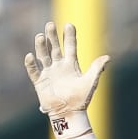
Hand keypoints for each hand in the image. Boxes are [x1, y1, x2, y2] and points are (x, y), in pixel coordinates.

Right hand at [23, 21, 108, 136]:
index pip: (70, 46)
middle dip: (52, 37)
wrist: (69, 114)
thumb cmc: (81, 99)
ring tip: (40, 36)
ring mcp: (48, 73)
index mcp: (71, 64)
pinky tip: (30, 56)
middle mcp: (58, 66)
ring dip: (41, 46)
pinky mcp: (40, 82)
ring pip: (43, 56)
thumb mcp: (90, 82)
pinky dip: (31, 64)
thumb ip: (97, 69)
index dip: (69, 36)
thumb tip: (108, 57)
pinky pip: (33, 71)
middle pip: (54, 47)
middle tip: (50, 25)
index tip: (69, 24)